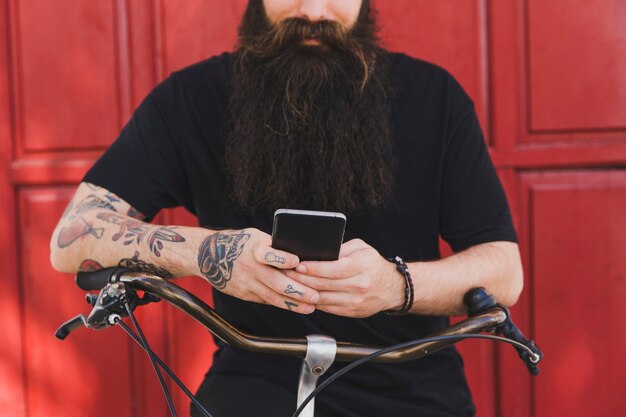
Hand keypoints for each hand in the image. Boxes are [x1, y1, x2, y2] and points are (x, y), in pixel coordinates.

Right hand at [196, 228, 319, 313]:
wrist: (208, 255)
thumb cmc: (240, 242)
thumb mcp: (255, 236)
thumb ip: (274, 246)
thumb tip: (301, 257)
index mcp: (254, 247)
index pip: (268, 254)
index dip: (282, 258)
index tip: (297, 262)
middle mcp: (249, 266)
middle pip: (275, 282)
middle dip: (297, 291)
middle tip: (315, 297)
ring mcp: (245, 282)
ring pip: (272, 297)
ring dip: (293, 304)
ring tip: (310, 307)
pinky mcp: (243, 294)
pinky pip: (265, 300)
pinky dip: (281, 304)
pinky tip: (295, 307)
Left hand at [285, 239, 404, 317]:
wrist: (392, 288)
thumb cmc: (373, 264)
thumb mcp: (361, 248)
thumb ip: (341, 249)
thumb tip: (317, 252)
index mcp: (361, 266)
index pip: (333, 269)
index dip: (313, 268)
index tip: (298, 265)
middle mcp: (358, 286)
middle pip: (324, 285)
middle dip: (302, 280)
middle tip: (285, 274)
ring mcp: (354, 301)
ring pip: (322, 299)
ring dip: (303, 293)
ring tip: (289, 285)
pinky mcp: (350, 312)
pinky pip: (326, 308)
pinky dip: (312, 301)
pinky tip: (302, 295)